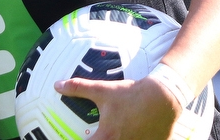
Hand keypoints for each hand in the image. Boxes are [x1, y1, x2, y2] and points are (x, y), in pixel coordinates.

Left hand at [54, 75, 180, 139]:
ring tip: (115, 134)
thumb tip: (57, 85)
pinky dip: (135, 139)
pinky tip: (135, 133)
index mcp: (107, 137)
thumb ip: (79, 88)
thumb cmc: (130, 95)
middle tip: (99, 136)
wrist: (162, 97)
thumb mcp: (102, 90)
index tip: (81, 139)